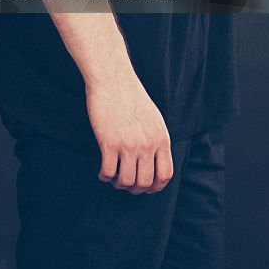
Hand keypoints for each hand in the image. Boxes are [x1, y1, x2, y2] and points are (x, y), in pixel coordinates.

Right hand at [86, 69, 172, 193]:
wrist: (113, 79)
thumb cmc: (131, 96)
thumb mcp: (154, 117)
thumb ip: (156, 139)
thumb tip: (155, 159)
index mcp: (161, 139)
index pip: (165, 175)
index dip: (155, 187)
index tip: (146, 187)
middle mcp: (147, 144)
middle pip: (145, 182)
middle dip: (135, 189)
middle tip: (126, 184)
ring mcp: (128, 145)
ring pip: (126, 181)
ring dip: (119, 184)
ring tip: (114, 178)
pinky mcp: (109, 143)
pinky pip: (108, 172)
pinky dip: (104, 176)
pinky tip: (102, 172)